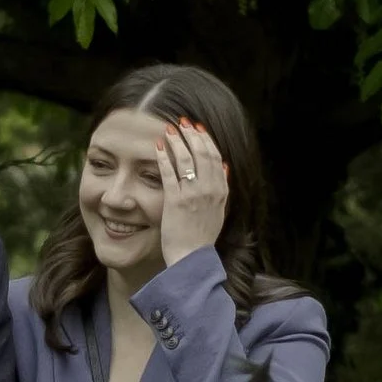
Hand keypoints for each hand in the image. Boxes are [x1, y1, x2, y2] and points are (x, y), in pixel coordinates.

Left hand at [157, 119, 229, 267]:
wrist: (191, 258)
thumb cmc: (201, 237)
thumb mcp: (219, 211)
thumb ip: (221, 189)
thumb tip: (223, 167)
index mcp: (220, 191)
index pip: (215, 157)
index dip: (206, 140)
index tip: (198, 129)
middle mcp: (209, 190)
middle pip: (202, 153)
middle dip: (192, 134)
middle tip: (182, 123)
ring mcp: (192, 195)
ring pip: (186, 159)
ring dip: (177, 141)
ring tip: (169, 130)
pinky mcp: (175, 201)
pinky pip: (169, 173)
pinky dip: (163, 157)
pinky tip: (158, 146)